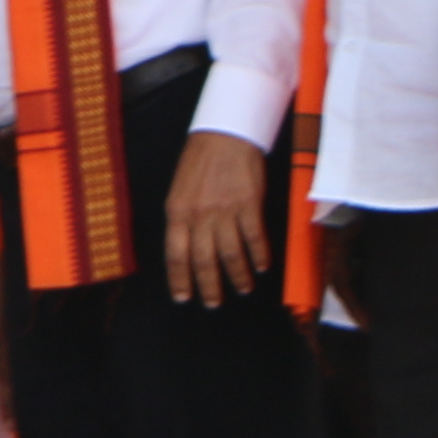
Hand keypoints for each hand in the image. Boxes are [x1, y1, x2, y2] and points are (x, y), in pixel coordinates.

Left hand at [161, 132, 277, 306]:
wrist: (224, 135)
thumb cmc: (200, 162)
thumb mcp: (179, 191)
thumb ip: (181, 220)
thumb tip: (185, 249)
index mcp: (177, 213)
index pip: (176, 255)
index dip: (179, 280)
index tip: (183, 298)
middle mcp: (199, 216)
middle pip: (203, 261)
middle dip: (208, 286)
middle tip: (213, 303)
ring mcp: (224, 211)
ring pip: (230, 254)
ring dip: (237, 276)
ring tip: (242, 289)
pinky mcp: (248, 205)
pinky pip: (253, 238)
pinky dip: (258, 256)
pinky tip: (260, 267)